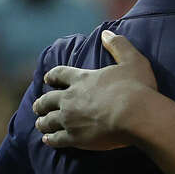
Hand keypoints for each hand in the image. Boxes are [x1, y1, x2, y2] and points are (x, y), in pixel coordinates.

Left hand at [33, 31, 158, 149]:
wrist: (137, 115)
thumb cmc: (137, 88)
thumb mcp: (132, 60)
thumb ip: (118, 45)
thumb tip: (106, 33)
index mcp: (82, 79)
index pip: (60, 74)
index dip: (52, 76)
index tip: (46, 80)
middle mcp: (70, 98)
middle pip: (48, 99)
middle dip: (41, 103)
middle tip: (37, 106)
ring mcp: (70, 119)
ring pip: (48, 120)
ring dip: (42, 121)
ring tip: (40, 124)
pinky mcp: (75, 138)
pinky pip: (56, 139)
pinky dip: (50, 139)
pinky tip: (47, 140)